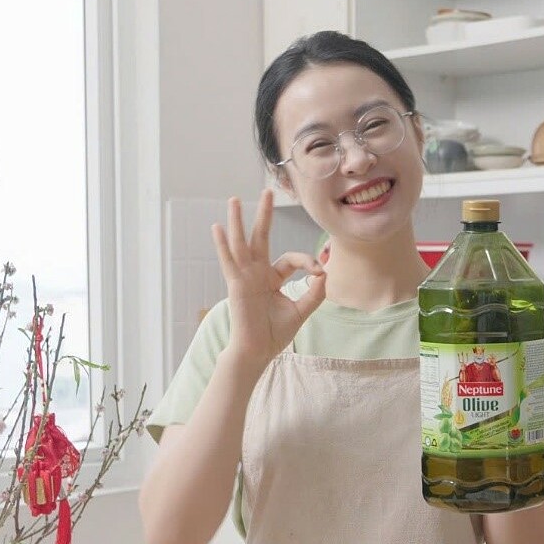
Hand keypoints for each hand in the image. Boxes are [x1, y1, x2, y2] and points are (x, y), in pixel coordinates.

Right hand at [211, 190, 325, 371]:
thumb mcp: (301, 310)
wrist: (258, 352)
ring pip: (241, 243)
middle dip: (264, 215)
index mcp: (271, 278)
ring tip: (234, 200)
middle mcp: (256, 273)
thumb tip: (325, 274)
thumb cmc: (275, 334)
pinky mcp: (236, 285)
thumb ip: (314, 293)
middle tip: (268, 192)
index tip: (320, 272)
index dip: (307, 262)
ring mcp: (244, 277)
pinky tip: (218, 228)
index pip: (290, 259)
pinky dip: (223, 245)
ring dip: (238, 221)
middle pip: (260, 238)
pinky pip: (229, 262)